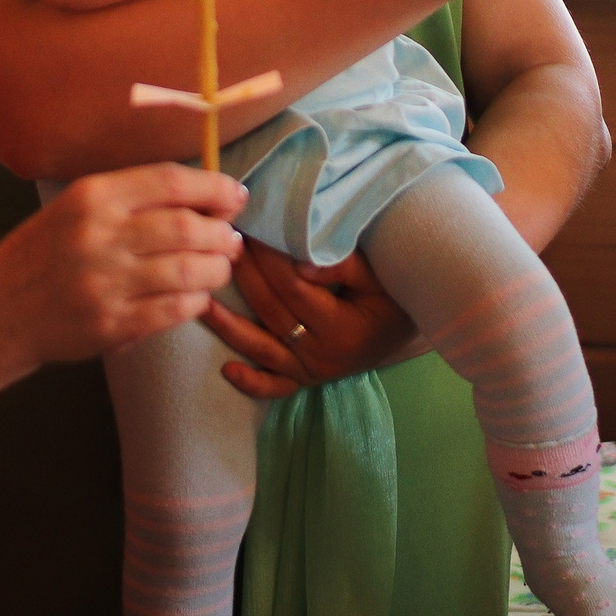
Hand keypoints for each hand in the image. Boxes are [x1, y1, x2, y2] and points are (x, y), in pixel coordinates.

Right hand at [0, 165, 243, 365]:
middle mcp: (98, 236)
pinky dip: (196, 301)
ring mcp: (104, 284)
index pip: (169, 181)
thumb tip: (206, 197)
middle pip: (186, 227)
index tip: (236, 194)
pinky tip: (197, 296)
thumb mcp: (76, 207)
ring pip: (187, 270)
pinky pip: (173, 310)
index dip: (213, 187)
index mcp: (92, 197)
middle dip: (222, 233)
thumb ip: (133, 198)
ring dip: (217, 268)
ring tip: (221, 266)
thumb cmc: (43, 252)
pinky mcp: (110, 325)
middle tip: (232, 238)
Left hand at [198, 241, 419, 397]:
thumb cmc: (398, 294)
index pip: (293, 288)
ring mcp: (311, 371)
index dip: (269, 258)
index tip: (252, 229)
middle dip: (245, 276)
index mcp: (340, 328)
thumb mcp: (380, 276)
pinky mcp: (306, 380)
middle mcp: (321, 356)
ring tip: (201, 303)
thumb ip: (343, 267)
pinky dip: (251, 382)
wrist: (414, 328)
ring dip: (229, 327)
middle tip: (221, 245)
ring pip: (262, 349)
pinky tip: (227, 370)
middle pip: (271, 312)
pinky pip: (275, 387)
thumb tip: (301, 264)